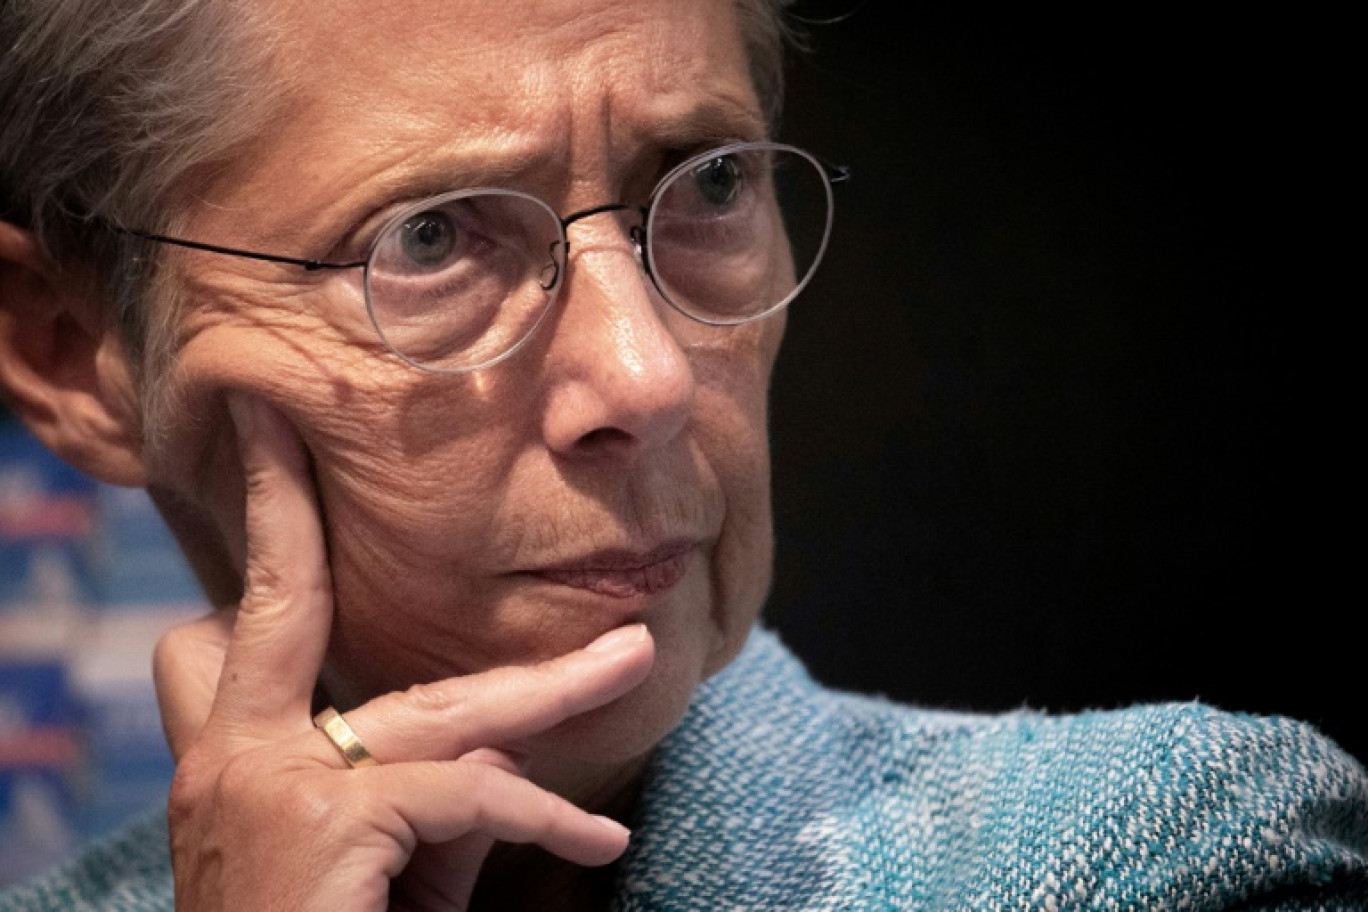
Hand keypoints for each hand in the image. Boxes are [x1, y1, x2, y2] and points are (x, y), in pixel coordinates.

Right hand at [151, 393, 654, 910]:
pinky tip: (599, 837)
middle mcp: (226, 760)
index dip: (261, 538)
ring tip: (628, 654)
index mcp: (226, 759)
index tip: (271, 453)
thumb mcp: (363, 865)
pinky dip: (540, 815)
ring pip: (430, 707)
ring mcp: (267, 789)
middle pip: (285, 608)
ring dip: (545, 687)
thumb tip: (498, 761)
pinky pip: (465, 796)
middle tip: (288, 431)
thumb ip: (416, 797)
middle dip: (289, 513)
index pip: (235, 630)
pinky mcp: (328, 827)